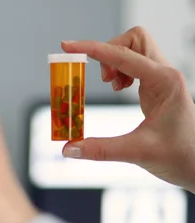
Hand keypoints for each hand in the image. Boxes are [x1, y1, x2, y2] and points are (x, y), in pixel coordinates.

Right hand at [61, 26, 194, 192]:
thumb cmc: (178, 155)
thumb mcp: (136, 152)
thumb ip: (100, 149)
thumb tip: (69, 149)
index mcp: (164, 82)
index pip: (123, 55)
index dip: (93, 49)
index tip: (69, 47)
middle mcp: (164, 74)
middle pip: (133, 40)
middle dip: (109, 52)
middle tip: (101, 79)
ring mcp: (161, 78)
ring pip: (133, 49)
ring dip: (114, 62)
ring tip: (111, 86)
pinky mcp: (157, 86)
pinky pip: (135, 64)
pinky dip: (120, 71)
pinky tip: (119, 89)